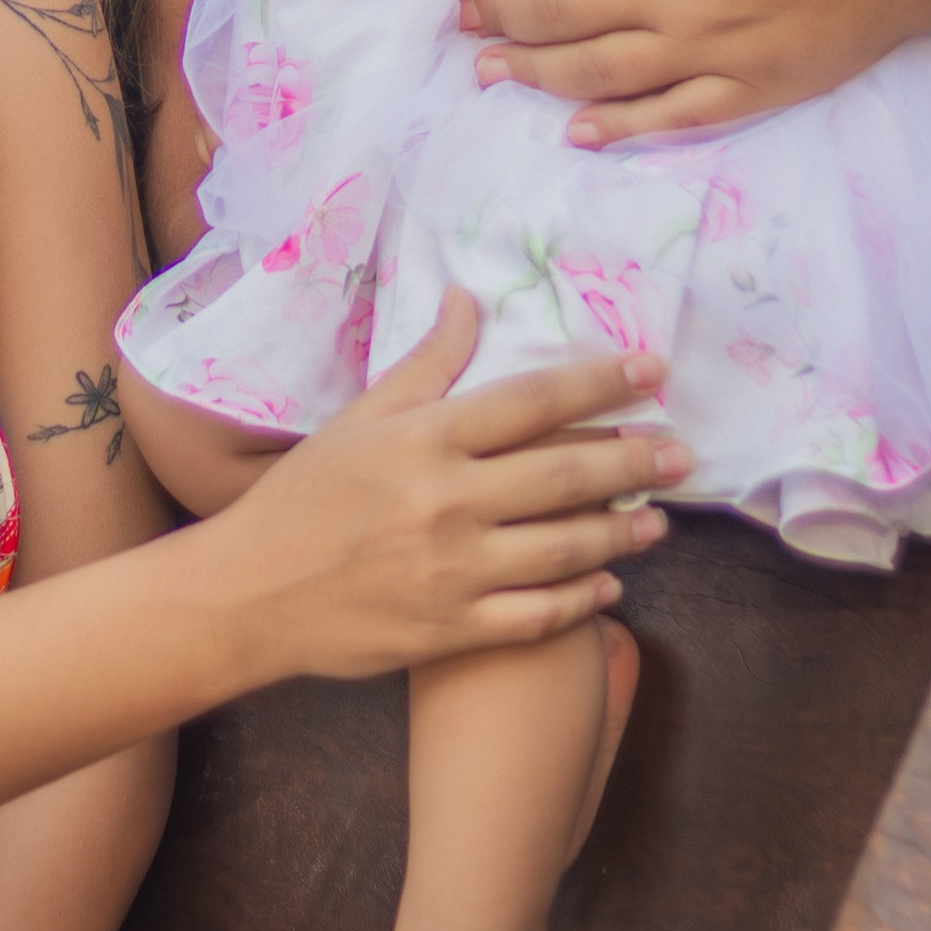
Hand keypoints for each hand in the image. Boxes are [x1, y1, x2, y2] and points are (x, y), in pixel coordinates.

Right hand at [208, 290, 685, 673]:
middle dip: (635, 460)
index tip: (652, 370)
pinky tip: (608, 587)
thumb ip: (425, 364)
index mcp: (426, 439)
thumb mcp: (359, 420)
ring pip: (566, 549)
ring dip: (622, 532)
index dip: (600, 382)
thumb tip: (468, 300)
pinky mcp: (452, 631)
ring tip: (656, 521)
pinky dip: (582, 601)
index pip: (534, 401)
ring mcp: (454, 572)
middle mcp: (448, 502)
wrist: (248, 594)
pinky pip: (538, 617)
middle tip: (682, 452)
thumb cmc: (302, 498)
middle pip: (567, 475)